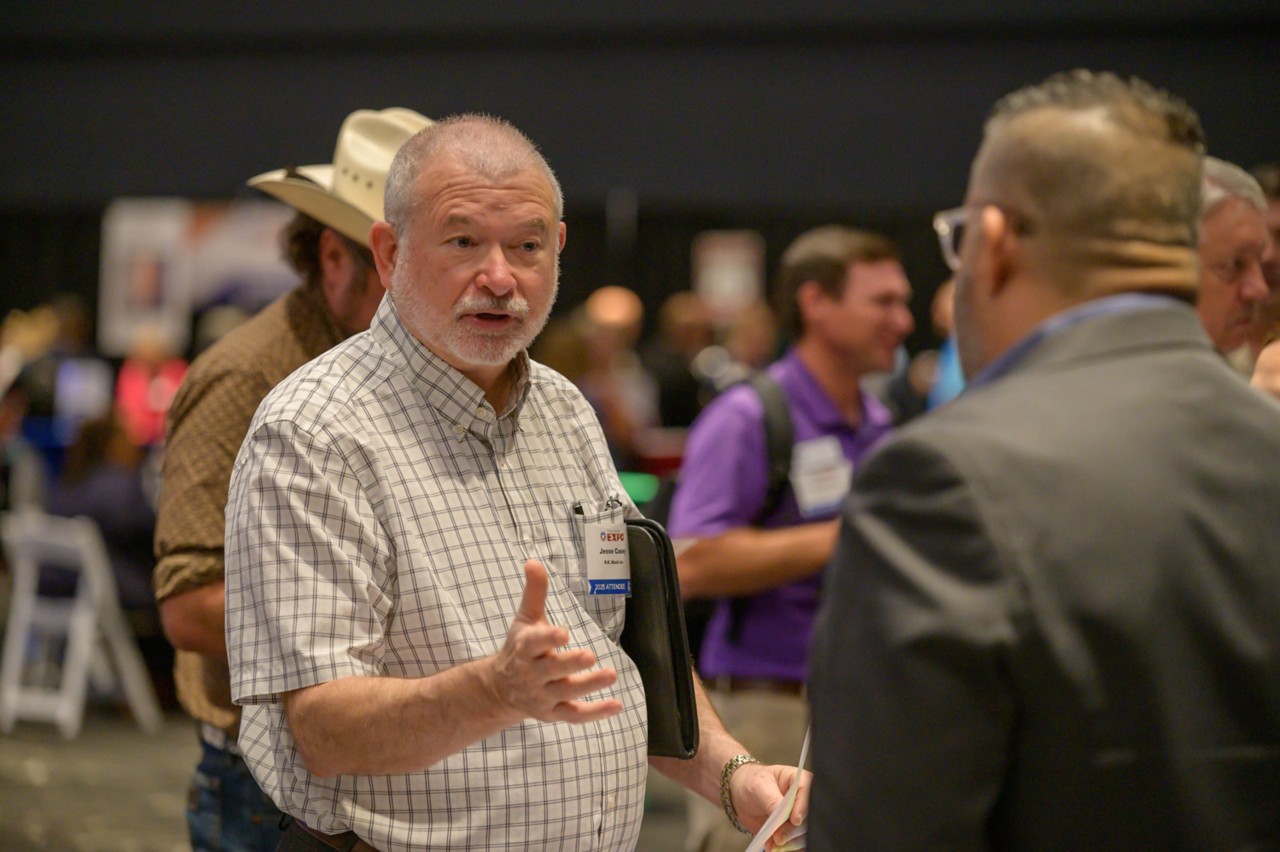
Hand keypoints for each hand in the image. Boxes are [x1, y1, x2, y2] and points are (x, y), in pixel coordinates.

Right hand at [486, 560, 621, 723]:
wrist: (498, 690)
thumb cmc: (518, 649)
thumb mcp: (524, 619)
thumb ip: (534, 592)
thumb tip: (533, 561)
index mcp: (524, 649)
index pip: (533, 644)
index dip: (547, 639)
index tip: (563, 633)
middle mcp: (531, 675)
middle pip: (551, 671)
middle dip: (569, 664)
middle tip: (589, 656)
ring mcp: (542, 696)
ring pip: (566, 693)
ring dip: (588, 686)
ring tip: (611, 675)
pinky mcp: (553, 713)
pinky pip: (575, 716)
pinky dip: (595, 714)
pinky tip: (616, 705)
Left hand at [731, 763, 811, 850]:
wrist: (741, 794)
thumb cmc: (752, 782)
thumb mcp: (759, 786)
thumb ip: (772, 800)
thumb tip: (784, 816)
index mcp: (800, 782)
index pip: (809, 795)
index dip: (803, 809)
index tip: (794, 820)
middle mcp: (802, 802)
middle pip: (808, 820)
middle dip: (793, 831)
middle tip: (778, 837)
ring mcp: (798, 819)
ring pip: (804, 836)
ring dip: (789, 844)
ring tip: (773, 843)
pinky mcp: (791, 833)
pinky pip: (795, 845)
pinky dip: (785, 849)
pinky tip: (773, 847)